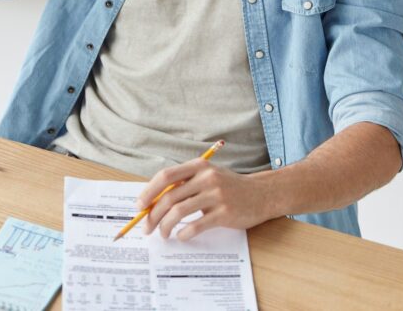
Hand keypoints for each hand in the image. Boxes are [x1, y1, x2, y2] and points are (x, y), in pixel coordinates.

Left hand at [136, 159, 276, 241]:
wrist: (262, 194)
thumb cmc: (229, 186)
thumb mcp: (208, 176)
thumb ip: (185, 184)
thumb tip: (154, 201)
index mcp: (199, 166)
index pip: (166, 176)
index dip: (149, 191)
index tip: (139, 206)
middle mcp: (206, 178)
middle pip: (169, 197)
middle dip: (153, 214)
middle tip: (146, 227)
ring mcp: (216, 195)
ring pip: (179, 212)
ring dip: (165, 226)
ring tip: (163, 234)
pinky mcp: (224, 213)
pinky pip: (196, 225)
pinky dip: (184, 233)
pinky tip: (181, 236)